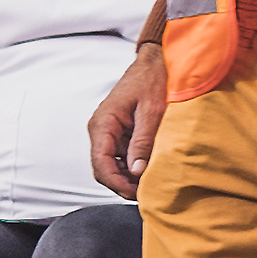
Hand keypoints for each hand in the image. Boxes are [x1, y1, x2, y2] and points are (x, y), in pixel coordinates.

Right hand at [88, 46, 167, 197]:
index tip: (136, 194)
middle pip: (104, 168)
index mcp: (102, 124)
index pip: (101, 163)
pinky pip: (122, 156)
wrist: (156, 63)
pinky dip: (133, 167)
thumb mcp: (152, 112)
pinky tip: (149, 170)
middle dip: (122, 184)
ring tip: (151, 184)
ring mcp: (109, 132)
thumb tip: (136, 171)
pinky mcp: (120, 133)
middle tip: (147, 194)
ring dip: (128, 177)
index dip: (116, 183)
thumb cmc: (153, 81)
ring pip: (113, 165)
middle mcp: (101, 130)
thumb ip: (143, 141)